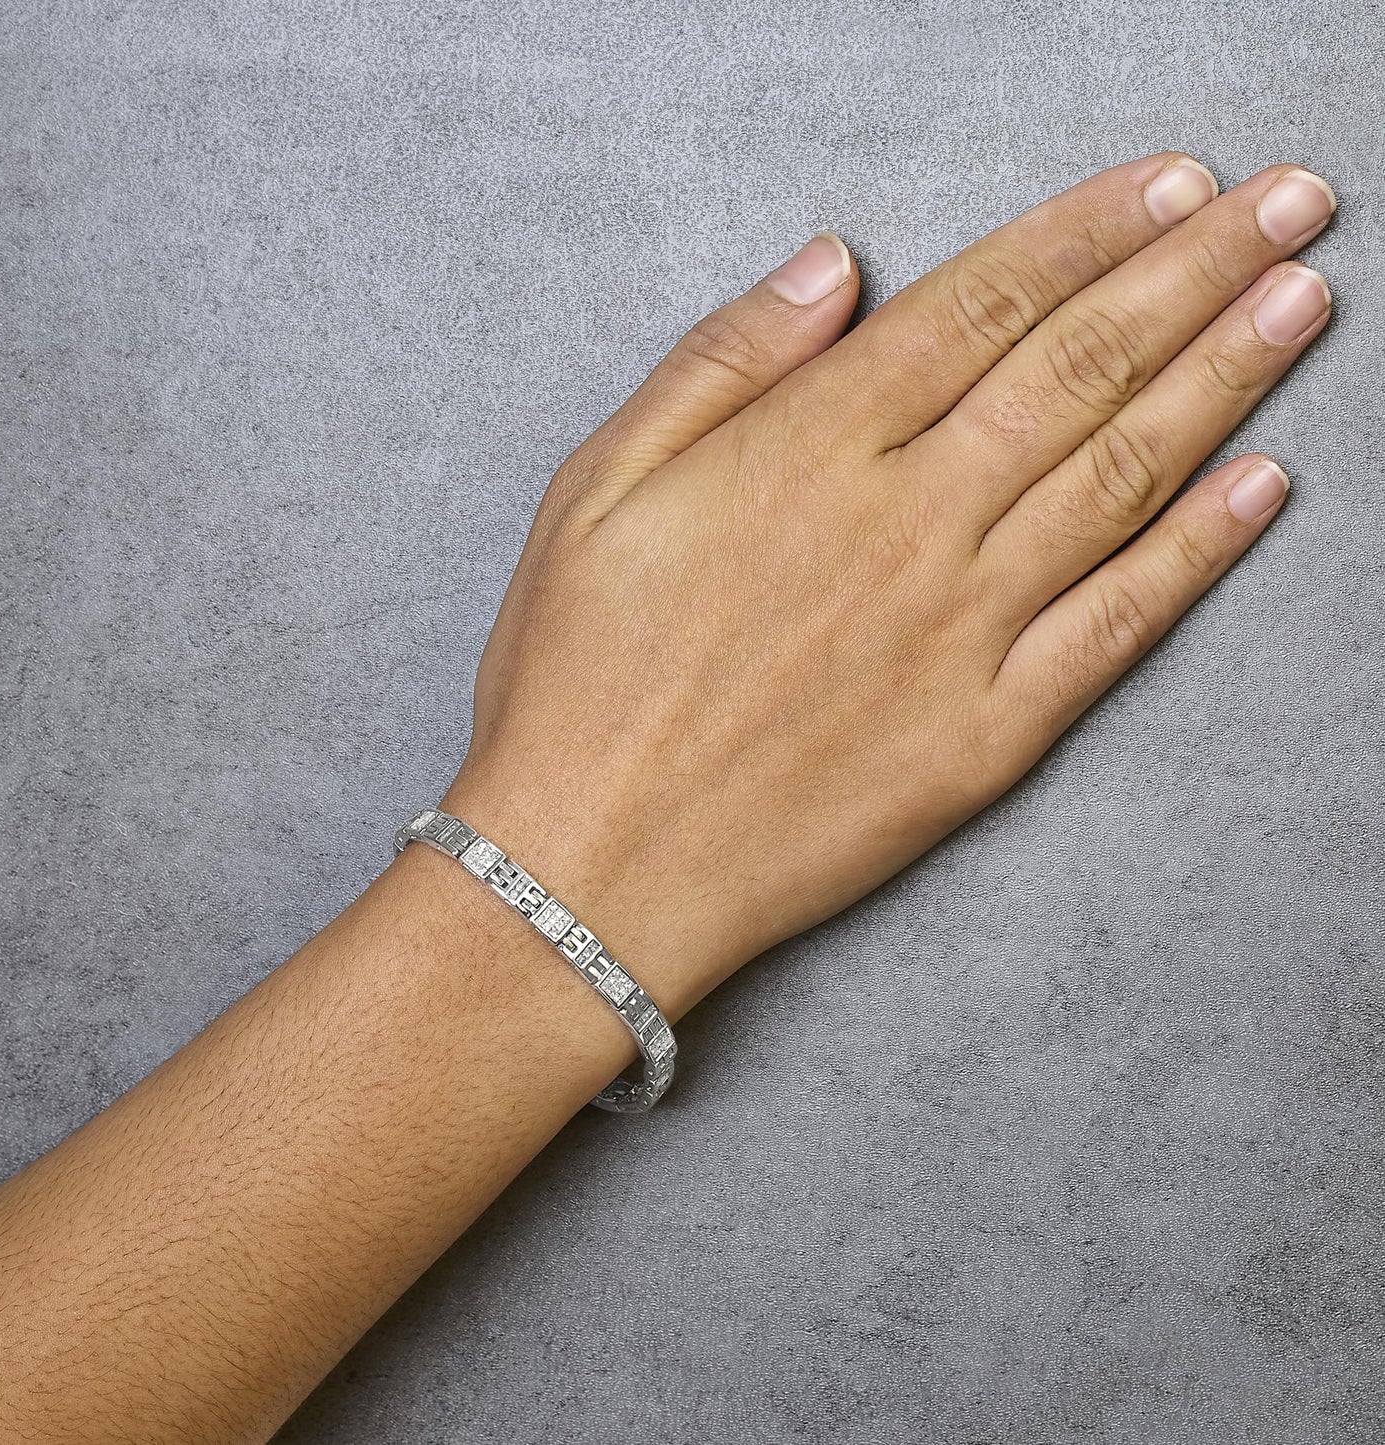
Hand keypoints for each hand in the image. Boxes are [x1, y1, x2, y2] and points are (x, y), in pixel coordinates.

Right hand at [441, 154, 1332, 1016]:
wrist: (593, 869)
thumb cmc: (576, 679)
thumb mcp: (596, 488)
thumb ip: (721, 363)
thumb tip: (834, 264)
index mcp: (809, 451)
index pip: (982, 305)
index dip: (1090, 231)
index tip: (1174, 181)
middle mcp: (907, 524)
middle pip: (1080, 368)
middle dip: (1199, 270)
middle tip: (1290, 203)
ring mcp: (959, 632)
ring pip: (1121, 477)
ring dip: (1228, 379)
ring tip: (1303, 300)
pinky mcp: (988, 735)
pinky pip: (1117, 627)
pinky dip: (1200, 554)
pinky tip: (1266, 487)